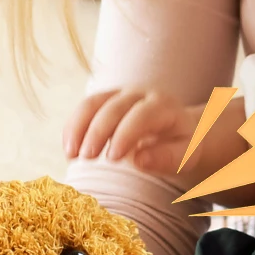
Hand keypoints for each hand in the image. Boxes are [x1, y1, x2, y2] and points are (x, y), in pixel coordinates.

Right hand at [62, 89, 201, 175]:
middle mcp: (140, 94)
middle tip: (87, 158)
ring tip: (71, 154)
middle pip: (114, 107)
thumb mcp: (185, 155)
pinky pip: (84, 108)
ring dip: (78, 127)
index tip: (112, 158)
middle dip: (98, 132)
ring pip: (93, 103)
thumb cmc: (181, 145)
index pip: (142, 115)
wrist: (177, 128)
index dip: (125, 134)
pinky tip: (69, 149)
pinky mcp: (105, 99)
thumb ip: (166, 158)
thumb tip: (139, 160)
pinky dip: (73, 127)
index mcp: (164, 105)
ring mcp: (120, 94)